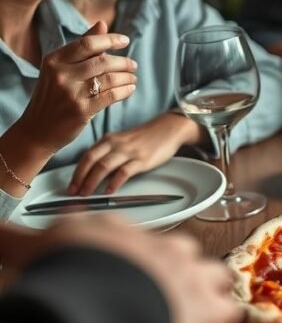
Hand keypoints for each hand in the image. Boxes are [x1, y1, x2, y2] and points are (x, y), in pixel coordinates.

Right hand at [0, 218, 239, 322]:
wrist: (101, 295)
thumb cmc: (69, 269)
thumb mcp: (33, 249)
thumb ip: (13, 239)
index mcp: (133, 235)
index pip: (143, 244)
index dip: (138, 263)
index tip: (128, 279)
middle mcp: (170, 250)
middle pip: (184, 258)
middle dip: (178, 276)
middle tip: (159, 301)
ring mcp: (195, 278)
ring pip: (214, 279)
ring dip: (205, 295)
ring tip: (185, 316)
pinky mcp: (212, 312)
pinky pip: (228, 314)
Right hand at [21, 21, 137, 152]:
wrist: (37, 130)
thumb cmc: (53, 95)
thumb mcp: (59, 69)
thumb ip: (81, 47)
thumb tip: (102, 24)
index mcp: (54, 60)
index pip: (88, 43)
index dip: (110, 40)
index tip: (126, 41)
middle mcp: (61, 74)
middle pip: (102, 61)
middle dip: (123, 62)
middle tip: (133, 65)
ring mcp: (71, 93)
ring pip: (110, 78)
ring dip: (127, 77)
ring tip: (133, 78)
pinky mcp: (81, 110)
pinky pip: (111, 95)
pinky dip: (125, 91)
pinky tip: (130, 89)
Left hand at [68, 113, 201, 195]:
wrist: (169, 128)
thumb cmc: (146, 137)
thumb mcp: (123, 141)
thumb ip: (109, 153)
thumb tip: (96, 174)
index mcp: (109, 139)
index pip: (86, 156)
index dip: (75, 172)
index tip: (70, 186)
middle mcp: (115, 144)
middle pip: (91, 161)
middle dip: (79, 178)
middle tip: (73, 193)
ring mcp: (128, 151)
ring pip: (103, 167)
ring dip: (92, 182)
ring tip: (86, 195)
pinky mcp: (142, 160)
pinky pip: (124, 172)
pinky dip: (114, 183)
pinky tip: (109, 192)